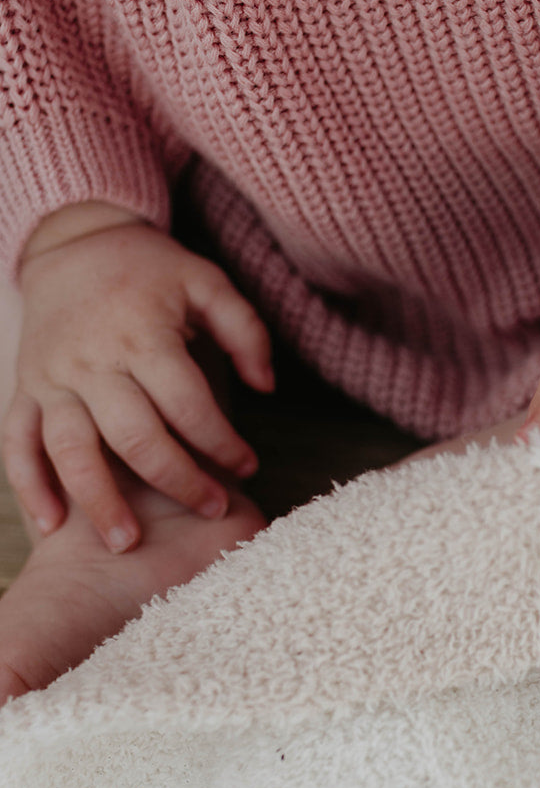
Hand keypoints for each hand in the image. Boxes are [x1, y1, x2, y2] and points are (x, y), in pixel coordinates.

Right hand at [4, 209, 273, 549]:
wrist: (72, 244)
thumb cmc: (150, 270)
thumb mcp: (207, 281)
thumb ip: (245, 330)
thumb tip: (266, 387)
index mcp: (143, 335)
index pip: (188, 405)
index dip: (223, 442)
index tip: (248, 467)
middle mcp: (93, 361)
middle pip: (134, 437)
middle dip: (177, 481)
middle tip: (212, 509)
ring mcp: (52, 378)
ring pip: (71, 449)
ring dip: (98, 500)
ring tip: (126, 543)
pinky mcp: (24, 388)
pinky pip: (17, 441)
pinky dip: (29, 485)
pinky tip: (50, 525)